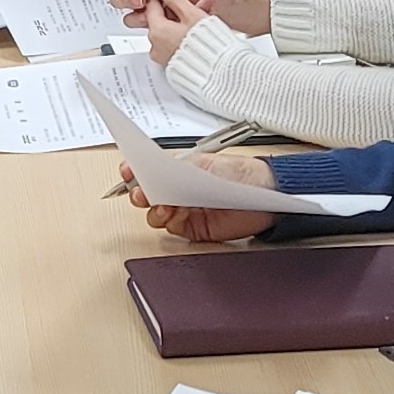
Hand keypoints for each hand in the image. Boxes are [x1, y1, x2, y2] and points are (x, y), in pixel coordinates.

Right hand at [118, 155, 277, 243]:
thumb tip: (156, 177)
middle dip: (141, 193)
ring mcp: (185, 210)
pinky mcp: (194, 228)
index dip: (135, 171)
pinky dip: (169, 222)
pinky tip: (173, 215)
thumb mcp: (206, 165)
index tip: (127, 171)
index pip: (150, 170)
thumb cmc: (241, 174)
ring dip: (155, 210)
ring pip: (156, 213)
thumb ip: (178, 171)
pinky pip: (172, 228)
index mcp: (180, 170)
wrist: (266, 195)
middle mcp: (179, 191)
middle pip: (149, 194)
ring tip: (163, 206)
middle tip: (141, 193)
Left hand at [135, 0, 211, 66]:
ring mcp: (166, 56)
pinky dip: (188, 31)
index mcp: (156, 32)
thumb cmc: (207, 47)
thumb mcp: (191, 14)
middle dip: (183, 4)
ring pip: (174, 28)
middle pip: (165, 17)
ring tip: (209, 8)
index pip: (152, 6)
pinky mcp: (176, 63)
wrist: (219, 72)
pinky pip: (178, 41)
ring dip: (189, 16)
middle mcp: (156, 46)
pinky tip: (205, 23)